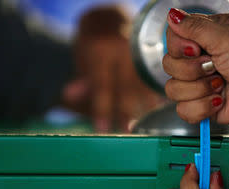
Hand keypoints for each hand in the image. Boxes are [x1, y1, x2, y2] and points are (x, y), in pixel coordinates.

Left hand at [63, 6, 162, 132]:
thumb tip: (69, 97)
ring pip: (144, 84)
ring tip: (148, 128)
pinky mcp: (153, 52)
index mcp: (101, 49)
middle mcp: (123, 49)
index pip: (102, 85)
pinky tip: (160, 110)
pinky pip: (155, 77)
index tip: (103, 130)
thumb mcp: (83, 55)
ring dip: (146, 108)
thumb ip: (81, 78)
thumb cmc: (95, 39)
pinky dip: (157, 94)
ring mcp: (141, 51)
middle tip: (128, 133)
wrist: (113, 14)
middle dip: (127, 112)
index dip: (102, 109)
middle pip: (126, 88)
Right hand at [163, 9, 228, 126]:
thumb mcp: (228, 38)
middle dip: (193, 72)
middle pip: (170, 67)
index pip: (172, 39)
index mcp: (206, 37)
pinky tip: (220, 101)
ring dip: (200, 91)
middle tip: (217, 68)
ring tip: (221, 86)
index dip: (181, 48)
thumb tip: (171, 15)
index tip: (199, 50)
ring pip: (174, 91)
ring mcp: (202, 84)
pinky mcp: (205, 106)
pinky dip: (202, 108)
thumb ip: (196, 27)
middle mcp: (201, 60)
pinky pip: (184, 111)